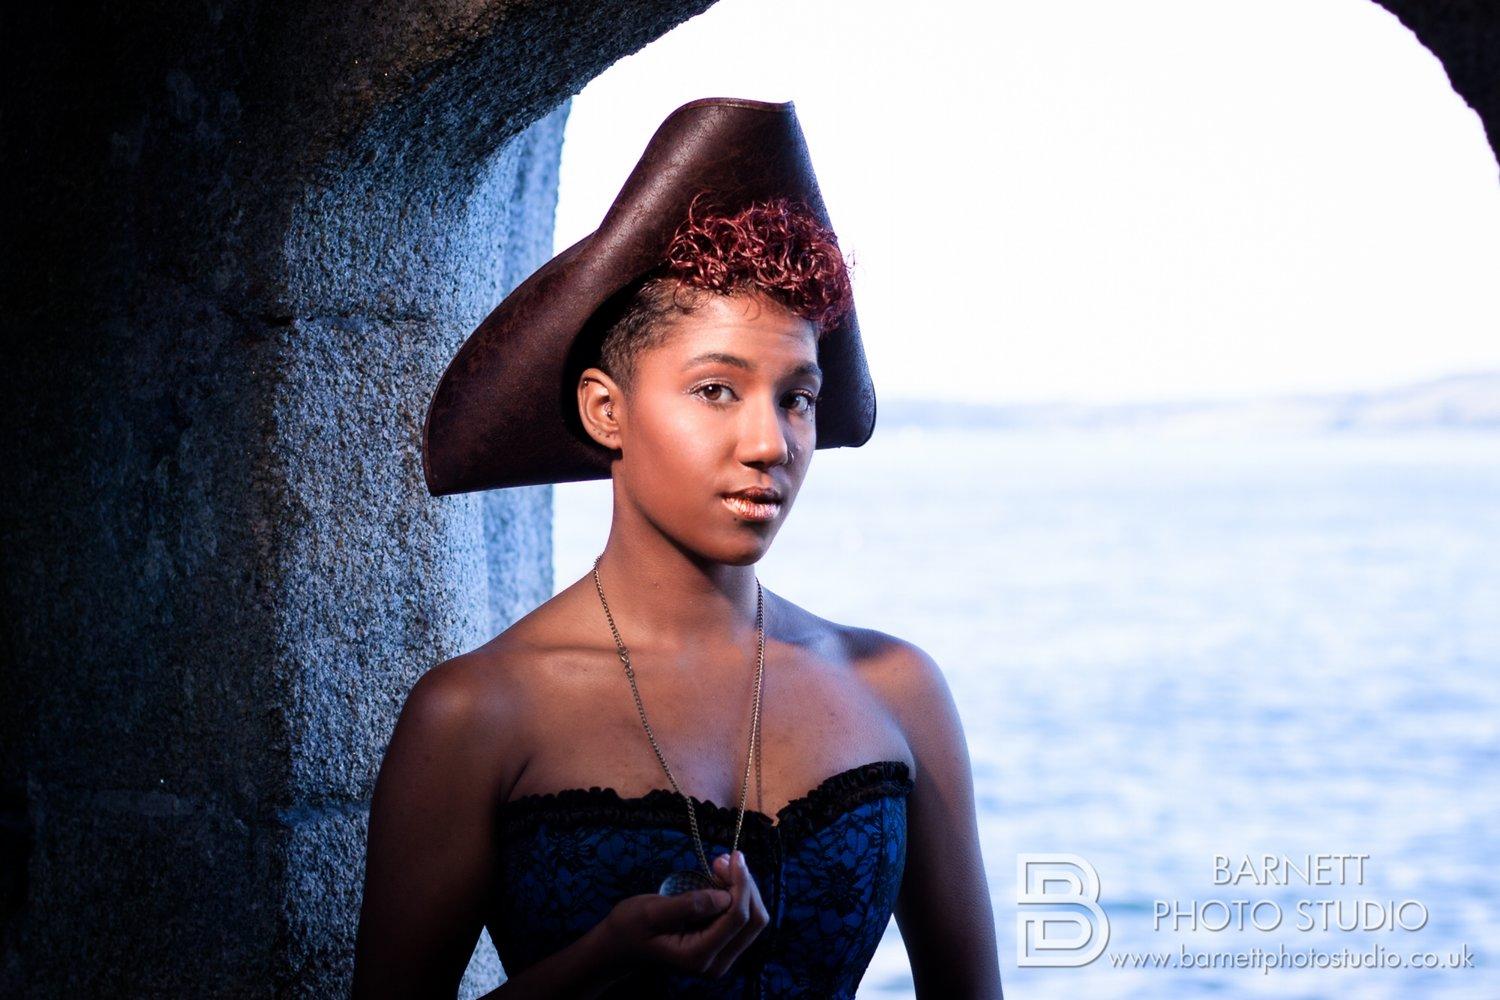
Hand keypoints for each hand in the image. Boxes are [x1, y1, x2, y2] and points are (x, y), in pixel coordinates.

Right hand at [600, 851, 770, 979]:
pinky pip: (742, 919)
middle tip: (723, 858)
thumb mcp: (653, 912)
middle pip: (754, 921)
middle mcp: (716, 963)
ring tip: (720, 864)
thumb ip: (689, 905)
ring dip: (743, 887)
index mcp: (698, 956)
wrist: (621, 945)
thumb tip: (726, 896)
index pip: (737, 919)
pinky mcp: (721, 947)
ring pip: (753, 919)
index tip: (732, 856)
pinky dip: (737, 894)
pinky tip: (720, 877)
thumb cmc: (631, 927)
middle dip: (745, 885)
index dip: (741, 884)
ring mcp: (721, 957)